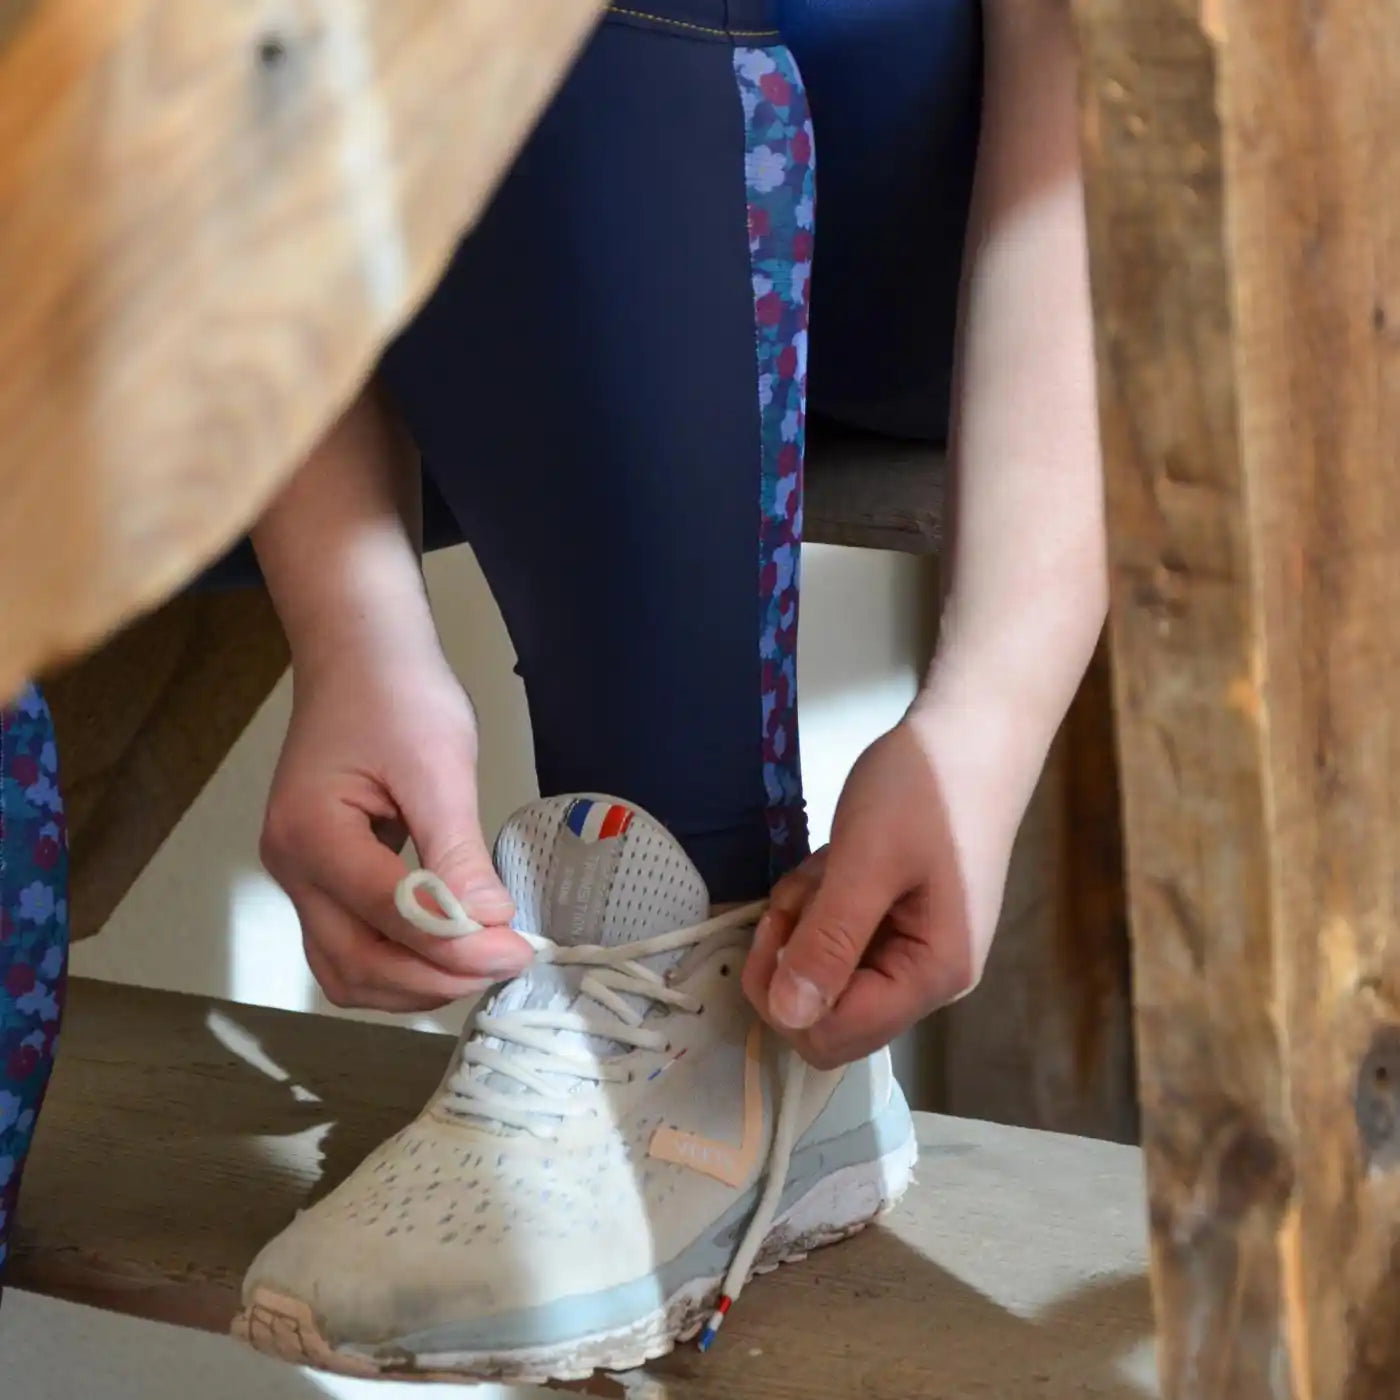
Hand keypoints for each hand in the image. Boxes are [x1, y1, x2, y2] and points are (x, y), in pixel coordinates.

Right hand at [260, 643, 532, 1011]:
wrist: (359, 655)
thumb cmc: (395, 694)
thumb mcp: (438, 765)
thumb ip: (457, 851)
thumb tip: (487, 925)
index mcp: (311, 833)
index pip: (383, 915)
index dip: (452, 946)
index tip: (514, 950)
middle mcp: (292, 867)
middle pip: (354, 964)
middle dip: (434, 978)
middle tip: (505, 963)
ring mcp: (300, 877)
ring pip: (346, 969)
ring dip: (414, 983)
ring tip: (482, 963)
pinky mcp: (321, 878)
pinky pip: (351, 945)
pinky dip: (399, 963)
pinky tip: (448, 951)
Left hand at [743, 714, 1016, 1068]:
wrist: (973, 729)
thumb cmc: (925, 790)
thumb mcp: (866, 862)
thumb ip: (829, 942)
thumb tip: (788, 1017)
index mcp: (931, 975)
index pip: (835, 1037)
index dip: (784, 998)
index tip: (771, 930)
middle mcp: (928, 977)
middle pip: (828, 1012)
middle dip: (793, 956)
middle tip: (796, 893)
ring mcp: (916, 948)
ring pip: (828, 969)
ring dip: (806, 920)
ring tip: (826, 863)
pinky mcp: (903, 920)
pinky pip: (841, 935)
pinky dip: (822, 902)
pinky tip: (835, 859)